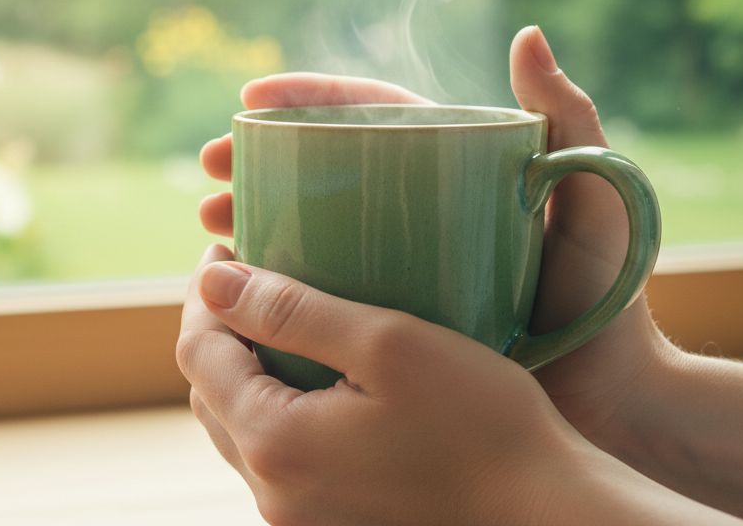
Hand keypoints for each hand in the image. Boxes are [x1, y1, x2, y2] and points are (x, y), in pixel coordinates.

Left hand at [177, 245, 582, 524]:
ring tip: (280, 317)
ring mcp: (298, 517)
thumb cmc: (482, 421)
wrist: (544, 510)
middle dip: (219, 329)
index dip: (205, 293)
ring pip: (239, 429)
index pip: (197, 354)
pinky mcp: (329, 524)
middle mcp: (272, 493)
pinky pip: (277, 458)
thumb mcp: (386, 343)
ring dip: (245, 371)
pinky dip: (276, 408)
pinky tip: (315, 376)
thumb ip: (290, 311)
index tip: (225, 244)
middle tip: (249, 274)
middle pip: (209, 394)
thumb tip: (214, 279)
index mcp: (274, 443)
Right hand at [197, 26, 680, 454]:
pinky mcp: (389, 316)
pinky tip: (238, 286)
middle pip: (321, 167)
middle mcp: (417, 208)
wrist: (610, 394)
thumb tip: (527, 34)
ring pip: (309, 226)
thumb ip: (570, 118)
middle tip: (209, 165)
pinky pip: (320, 288)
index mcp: (453, 166)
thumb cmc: (607, 290)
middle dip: (257, 158)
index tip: (250, 97)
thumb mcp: (595, 195)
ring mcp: (399, 262)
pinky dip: (273, 281)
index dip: (307, 98)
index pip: (369, 113)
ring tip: (209, 224)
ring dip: (250, 215)